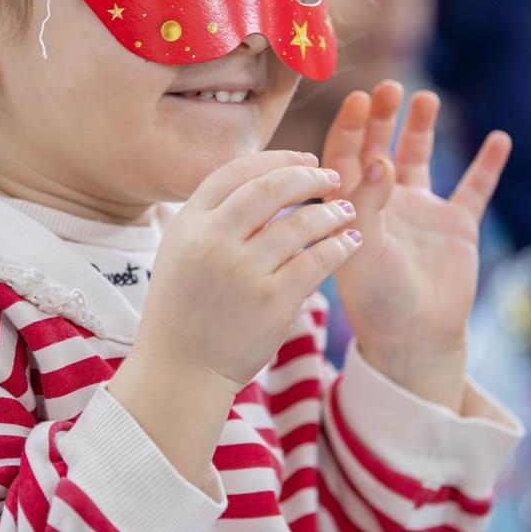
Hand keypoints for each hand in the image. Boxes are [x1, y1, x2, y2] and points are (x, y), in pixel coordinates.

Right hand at [133, 150, 363, 391]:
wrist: (180, 372)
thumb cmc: (185, 313)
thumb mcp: (181, 255)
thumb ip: (214, 220)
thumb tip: (265, 183)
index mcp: (188, 224)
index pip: (235, 171)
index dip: (277, 159)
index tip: (305, 159)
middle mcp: (212, 241)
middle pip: (270, 187)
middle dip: (308, 177)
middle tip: (333, 178)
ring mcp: (242, 271)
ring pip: (301, 222)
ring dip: (331, 212)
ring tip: (346, 212)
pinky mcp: (272, 301)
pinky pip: (317, 260)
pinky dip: (339, 246)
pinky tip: (350, 243)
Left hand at [322, 82, 510, 408]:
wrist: (416, 340)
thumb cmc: (378, 300)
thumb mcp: (363, 251)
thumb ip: (368, 204)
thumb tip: (377, 158)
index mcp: (351, 208)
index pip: (344, 157)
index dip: (351, 128)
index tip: (359, 100)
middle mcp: (383, 203)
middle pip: (379, 148)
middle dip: (383, 118)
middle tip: (390, 88)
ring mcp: (420, 211)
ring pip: (419, 158)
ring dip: (422, 128)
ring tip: (427, 99)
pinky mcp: (456, 225)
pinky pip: (474, 189)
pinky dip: (487, 166)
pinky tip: (500, 140)